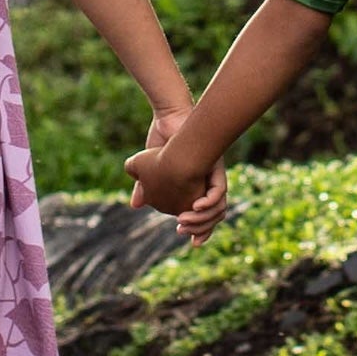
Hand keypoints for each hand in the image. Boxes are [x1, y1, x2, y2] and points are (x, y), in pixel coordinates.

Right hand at [134, 108, 228, 238]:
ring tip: (185, 221)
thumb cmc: (160, 142)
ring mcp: (211, 177)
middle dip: (201, 230)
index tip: (183, 236)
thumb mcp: (145, 168)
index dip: (193, 229)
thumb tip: (135, 205)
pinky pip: (220, 192)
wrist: (172, 119)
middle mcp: (205, 185)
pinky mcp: (216, 168)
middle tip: (186, 236)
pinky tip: (196, 205)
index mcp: (192, 188)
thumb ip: (143, 186)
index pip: (198, 216)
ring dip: (204, 219)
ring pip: (218, 208)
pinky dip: (210, 201)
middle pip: (212, 217)